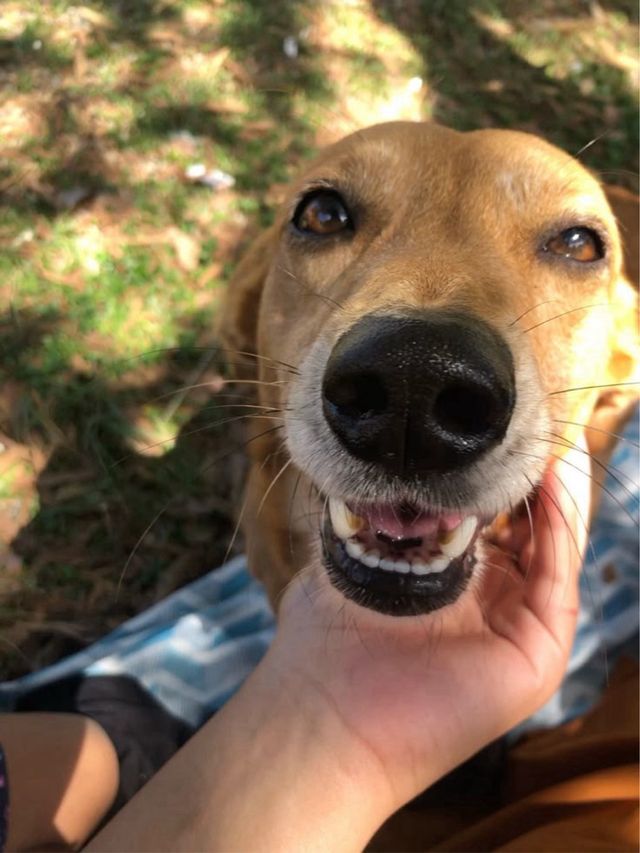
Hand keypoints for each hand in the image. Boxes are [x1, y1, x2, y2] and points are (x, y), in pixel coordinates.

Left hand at [265, 434, 590, 816]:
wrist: (328, 705)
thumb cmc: (332, 627)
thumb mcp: (359, 544)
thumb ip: (388, 503)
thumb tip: (396, 447)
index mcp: (453, 576)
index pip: (493, 512)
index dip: (500, 467)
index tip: (498, 419)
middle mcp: (492, 596)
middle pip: (531, 522)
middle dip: (535, 470)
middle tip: (536, 417)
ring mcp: (518, 622)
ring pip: (552, 541)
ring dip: (556, 487)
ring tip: (552, 435)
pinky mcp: (539, 648)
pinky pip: (558, 570)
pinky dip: (559, 519)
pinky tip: (551, 473)